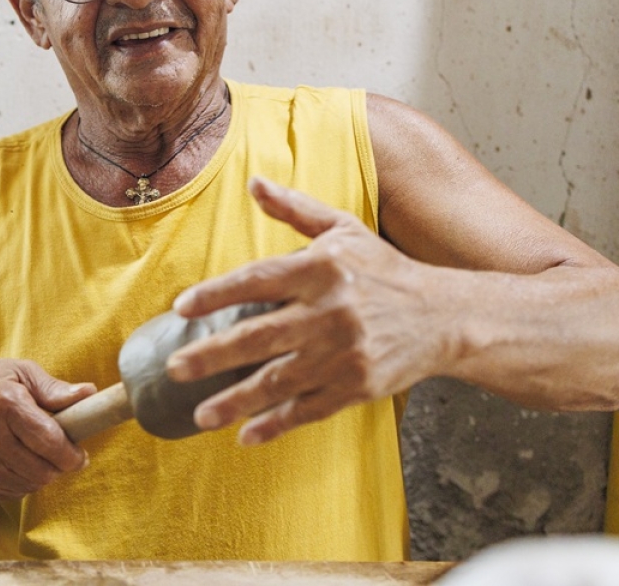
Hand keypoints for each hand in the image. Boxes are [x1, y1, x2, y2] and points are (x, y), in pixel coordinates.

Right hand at [0, 358, 96, 499]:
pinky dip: (22, 481)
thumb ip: (53, 388)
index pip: (51, 442)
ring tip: (36, 454)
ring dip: (42, 474)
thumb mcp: (17, 372)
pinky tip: (16, 461)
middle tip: (60, 453)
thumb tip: (88, 394)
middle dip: (60, 466)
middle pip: (44, 470)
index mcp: (4, 404)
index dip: (73, 454)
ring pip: (30, 485)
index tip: (79, 453)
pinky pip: (11, 492)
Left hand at [166, 176, 446, 445]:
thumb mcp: (343, 228)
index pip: (257, 281)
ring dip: (235, 401)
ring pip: (277, 382)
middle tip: (175, 368)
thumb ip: (294, 209)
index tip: (181, 308)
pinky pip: (307, 410)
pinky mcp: (356, 388)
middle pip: (259, 337)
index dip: (216, 294)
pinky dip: (275, 425)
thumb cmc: (383, 269)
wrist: (443, 316)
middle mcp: (330, 313)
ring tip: (199, 413)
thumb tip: (253, 183)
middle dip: (212, 356)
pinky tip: (245, 435)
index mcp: (322, 270)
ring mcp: (343, 355)